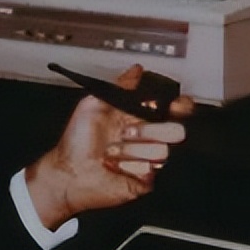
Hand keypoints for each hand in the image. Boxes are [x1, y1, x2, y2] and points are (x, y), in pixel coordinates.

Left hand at [25, 65, 192, 228]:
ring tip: (112, 151)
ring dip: (132, 149)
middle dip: (150, 130)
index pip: (173, 109)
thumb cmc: (76, 141)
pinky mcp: (146, 179)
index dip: (181, 106)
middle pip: (176, 130)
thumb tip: (136, 70)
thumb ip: (119, 86)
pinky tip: (116, 166)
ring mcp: (148, 159)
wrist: (68, 172)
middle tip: (127, 131)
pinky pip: (151, 170)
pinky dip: (130, 165)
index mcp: (139, 117)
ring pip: (162, 150)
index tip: (176, 105)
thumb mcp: (94, 104)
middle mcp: (147, 138)